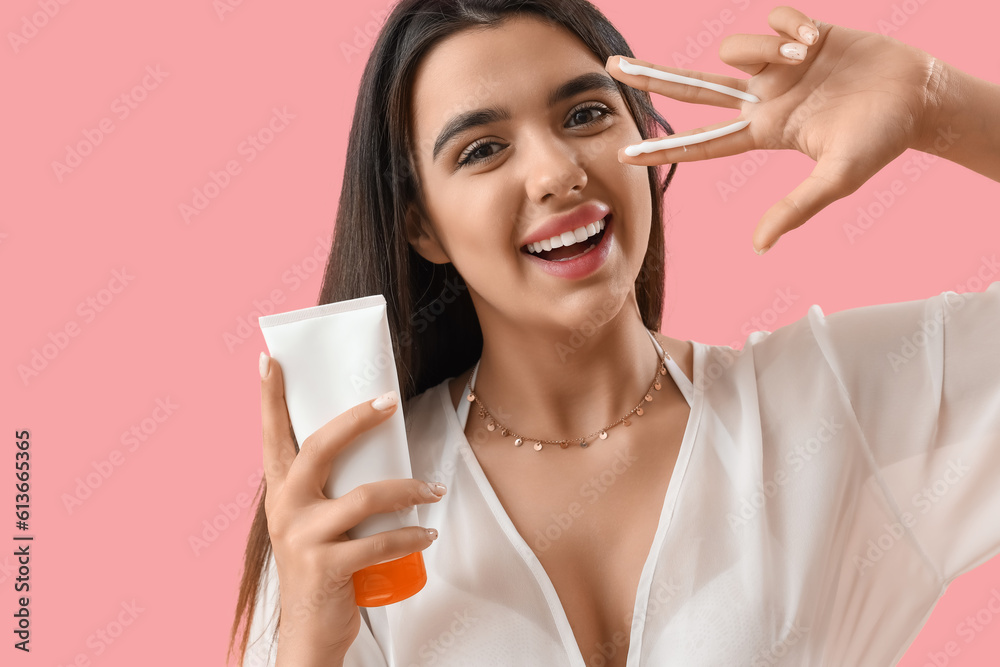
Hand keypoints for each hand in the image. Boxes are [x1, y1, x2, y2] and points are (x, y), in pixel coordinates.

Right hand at [258, 354, 444, 662]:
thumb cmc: (319, 566)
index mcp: (280, 491)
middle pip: (319, 448)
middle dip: (356, 419)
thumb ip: (327, 487)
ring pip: (363, 497)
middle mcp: (284, 508)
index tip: (269, 360)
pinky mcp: (326, 568)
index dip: (269, 398)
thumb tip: (371, 444)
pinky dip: (410, 536)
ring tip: (432, 490)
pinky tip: (427, 533)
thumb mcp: (311, 521)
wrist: (308, 630)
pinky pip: (379, 543)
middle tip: (389, 401)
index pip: (272, 436)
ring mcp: (302, 538)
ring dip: (407, 490)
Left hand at [607, 5, 938, 252]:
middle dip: (652, 76)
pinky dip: (792, 25)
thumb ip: (797, 208)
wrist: (919, 94)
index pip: (702, 142)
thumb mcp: (837, 178)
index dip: (663, 148)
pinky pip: (774, 17)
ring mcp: (776, 65)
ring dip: (767, 48)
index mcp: (763, 132)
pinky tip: (818, 39)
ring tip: (809, 57)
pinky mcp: (797, 33)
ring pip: (735, 46)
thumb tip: (759, 246)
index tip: (624, 151)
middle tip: (611, 65)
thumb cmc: (881, 141)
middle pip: (692, 88)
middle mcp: (760, 98)